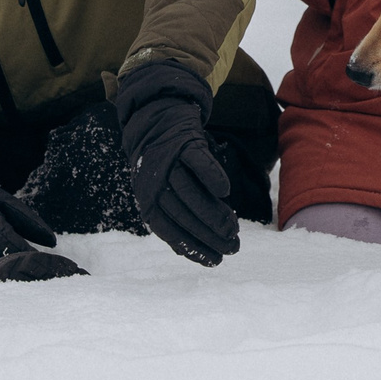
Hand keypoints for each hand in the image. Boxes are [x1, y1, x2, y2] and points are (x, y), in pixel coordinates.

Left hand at [115, 62, 240, 265]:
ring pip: (189, 191)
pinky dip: (210, 175)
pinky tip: (225, 191)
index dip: (193, 248)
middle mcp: (153, 183)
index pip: (169, 231)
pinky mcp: (183, 142)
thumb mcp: (165, 191)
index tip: (215, 261)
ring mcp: (167, 162)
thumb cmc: (166, 165)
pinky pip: (196, 161)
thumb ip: (179, 216)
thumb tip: (200, 250)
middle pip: (182, 213)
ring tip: (233, 228)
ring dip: (212, 212)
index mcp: (147, 201)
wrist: (157, 119)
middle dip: (208, 234)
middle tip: (233, 246)